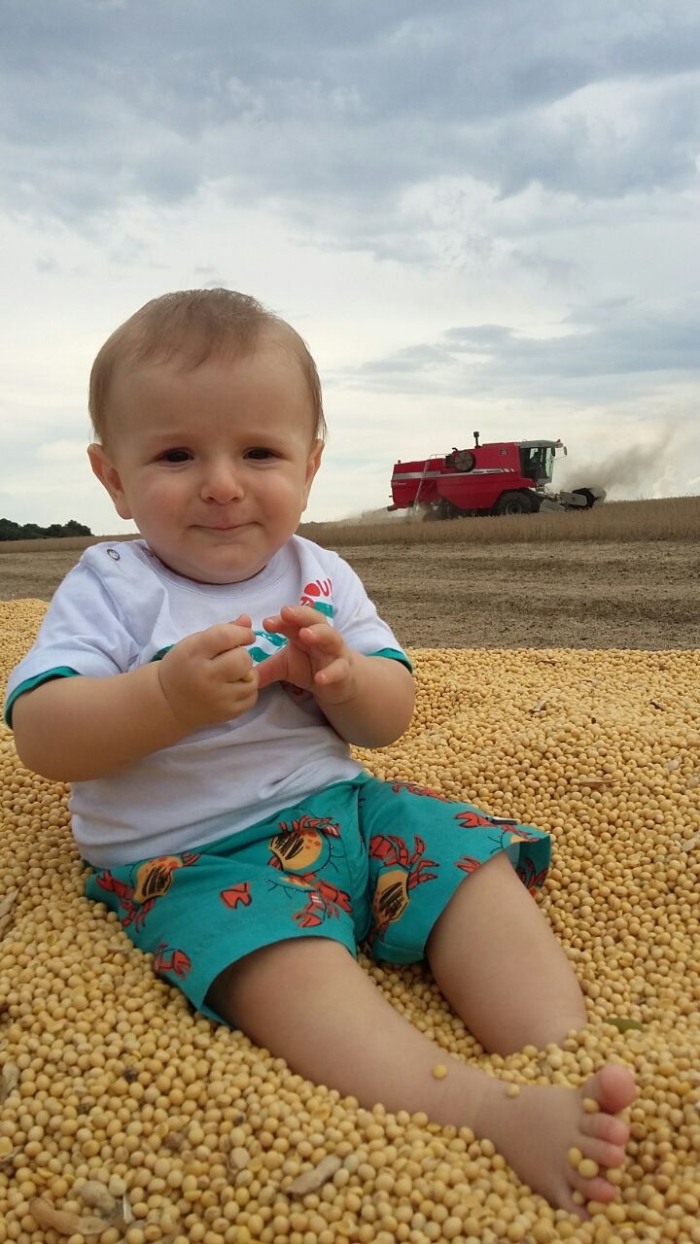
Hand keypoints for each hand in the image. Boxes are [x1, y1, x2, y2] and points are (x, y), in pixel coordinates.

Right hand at [157, 614, 257, 730]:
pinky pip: (252, 696)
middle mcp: (205, 676)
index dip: (242, 633)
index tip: (245, 636)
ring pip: (252, 678)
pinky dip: (247, 690)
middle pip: (243, 659)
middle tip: (231, 659)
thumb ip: (222, 630)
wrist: (168, 702)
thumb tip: (247, 620)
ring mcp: (218, 698)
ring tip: (233, 674)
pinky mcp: (228, 713)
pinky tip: (233, 687)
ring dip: (247, 673)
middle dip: (242, 655)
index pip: (226, 636)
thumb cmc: (183, 667)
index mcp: (193, 653)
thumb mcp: (195, 644)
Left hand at [256, 605, 357, 703]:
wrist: (339, 683)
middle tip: (286, 613)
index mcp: (304, 632)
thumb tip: (242, 674)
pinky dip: (330, 673)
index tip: (266, 624)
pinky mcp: (344, 670)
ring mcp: (335, 652)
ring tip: (306, 635)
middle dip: (300, 615)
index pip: (293, 621)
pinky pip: (339, 669)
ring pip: (331, 637)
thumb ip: (265, 669)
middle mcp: (321, 636)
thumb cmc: (310, 666)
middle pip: (314, 619)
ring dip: (319, 634)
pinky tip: (320, 678)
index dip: (281, 620)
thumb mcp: (284, 666)